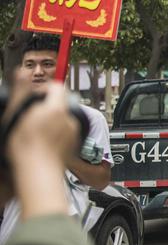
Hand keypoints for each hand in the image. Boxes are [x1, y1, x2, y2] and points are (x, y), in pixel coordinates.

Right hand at [1, 70, 77, 215]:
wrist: (38, 173)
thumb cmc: (26, 147)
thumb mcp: (17, 114)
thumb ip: (22, 91)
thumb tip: (22, 71)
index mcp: (57, 108)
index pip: (57, 87)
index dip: (44, 89)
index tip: (33, 97)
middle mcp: (69, 118)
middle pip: (60, 102)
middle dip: (47, 105)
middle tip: (31, 115)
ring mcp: (73, 132)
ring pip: (63, 118)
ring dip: (51, 120)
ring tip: (35, 130)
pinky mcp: (73, 145)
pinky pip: (65, 132)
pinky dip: (56, 133)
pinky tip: (42, 141)